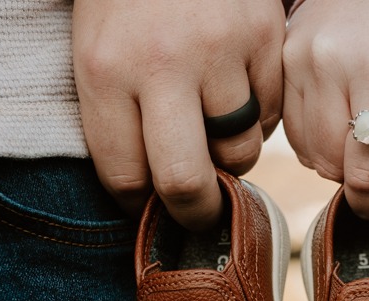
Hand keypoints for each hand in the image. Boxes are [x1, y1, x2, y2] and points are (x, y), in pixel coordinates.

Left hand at [73, 0, 285, 229]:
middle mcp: (161, 63)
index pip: (126, 177)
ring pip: (240, 150)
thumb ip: (116, 122)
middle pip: (185, 181)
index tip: (151, 207)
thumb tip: (153, 199)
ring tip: (216, 132)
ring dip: (231, 156)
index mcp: (104, 71)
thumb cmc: (124, 5)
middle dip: (194, 212)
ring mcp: (218, 49)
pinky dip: (260, 117)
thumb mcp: (95, 55)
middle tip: (199, 213)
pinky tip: (239, 93)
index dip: (141, 206)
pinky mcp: (263, 37)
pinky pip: (273, 114)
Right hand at [283, 0, 368, 253]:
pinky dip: (314, 136)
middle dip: (358, 175)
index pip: (363, 175)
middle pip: (331, 168)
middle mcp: (332, 64)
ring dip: (334, 157)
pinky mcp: (279, 57)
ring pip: (305, 153)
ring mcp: (298, 57)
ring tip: (363, 125)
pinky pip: (287, 129)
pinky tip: (339, 112)